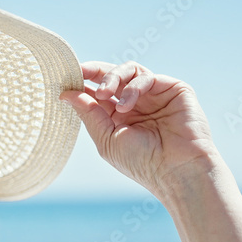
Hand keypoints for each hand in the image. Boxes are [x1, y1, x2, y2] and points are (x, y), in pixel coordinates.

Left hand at [60, 61, 219, 198]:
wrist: (177, 171)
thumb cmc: (142, 162)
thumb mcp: (106, 138)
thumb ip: (88, 113)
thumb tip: (65, 93)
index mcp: (118, 116)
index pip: (98, 91)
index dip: (82, 82)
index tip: (64, 78)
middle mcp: (137, 103)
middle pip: (112, 75)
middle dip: (94, 72)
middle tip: (80, 73)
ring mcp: (155, 95)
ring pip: (129, 70)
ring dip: (111, 78)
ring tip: (103, 94)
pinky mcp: (173, 89)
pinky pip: (147, 77)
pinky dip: (132, 87)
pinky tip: (126, 106)